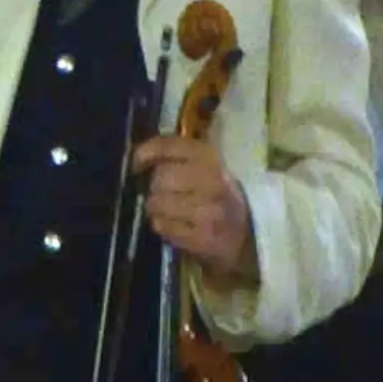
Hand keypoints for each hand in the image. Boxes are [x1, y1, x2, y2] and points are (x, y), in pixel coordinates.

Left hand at [133, 135, 257, 284]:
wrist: (250, 231)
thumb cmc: (216, 192)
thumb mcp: (202, 163)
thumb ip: (171, 153)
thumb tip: (136, 158)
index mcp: (210, 156)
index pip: (167, 146)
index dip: (144, 153)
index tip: (137, 164)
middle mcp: (213, 181)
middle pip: (159, 178)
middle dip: (154, 187)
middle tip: (162, 193)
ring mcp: (210, 212)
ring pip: (158, 204)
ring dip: (156, 208)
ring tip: (169, 210)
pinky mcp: (205, 240)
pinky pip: (164, 228)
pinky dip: (163, 226)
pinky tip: (176, 225)